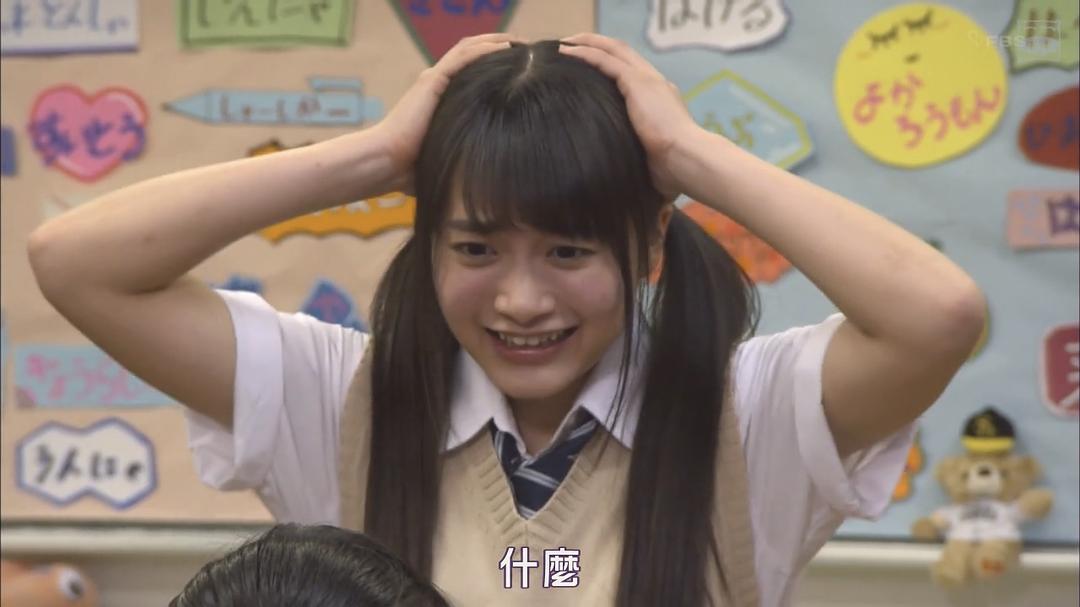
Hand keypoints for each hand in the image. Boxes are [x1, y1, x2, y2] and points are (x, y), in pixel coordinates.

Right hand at [370, 33, 522, 193]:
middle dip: (502, 49)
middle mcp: (439, 85)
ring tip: (523, 42)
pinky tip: (506, 46)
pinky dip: (484, 49)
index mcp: (443, 99)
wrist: (386, 164)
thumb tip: (493, 182)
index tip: (528, 71)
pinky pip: (462, 57)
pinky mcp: (432, 81)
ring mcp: (435, 80)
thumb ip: (465, 159)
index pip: (474, 73)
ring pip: (470, 49)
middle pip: (474, 55)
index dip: (498, 67)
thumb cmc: (411, 170)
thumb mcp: (449, 159)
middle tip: (532, 50)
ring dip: (497, 42)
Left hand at [559, 33, 702, 198]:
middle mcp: (656, 84)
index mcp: (662, 101)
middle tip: (571, 46)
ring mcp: (648, 80)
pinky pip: (605, 60)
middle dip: (597, 46)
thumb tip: (632, 188)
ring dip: (588, 43)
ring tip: (564, 44)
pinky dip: (585, 53)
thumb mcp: (655, 161)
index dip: (612, 66)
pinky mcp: (638, 83)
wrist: (689, 161)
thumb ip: (642, 160)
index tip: (589, 70)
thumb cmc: (676, 171)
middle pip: (623, 54)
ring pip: (614, 50)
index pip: (633, 75)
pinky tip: (567, 52)